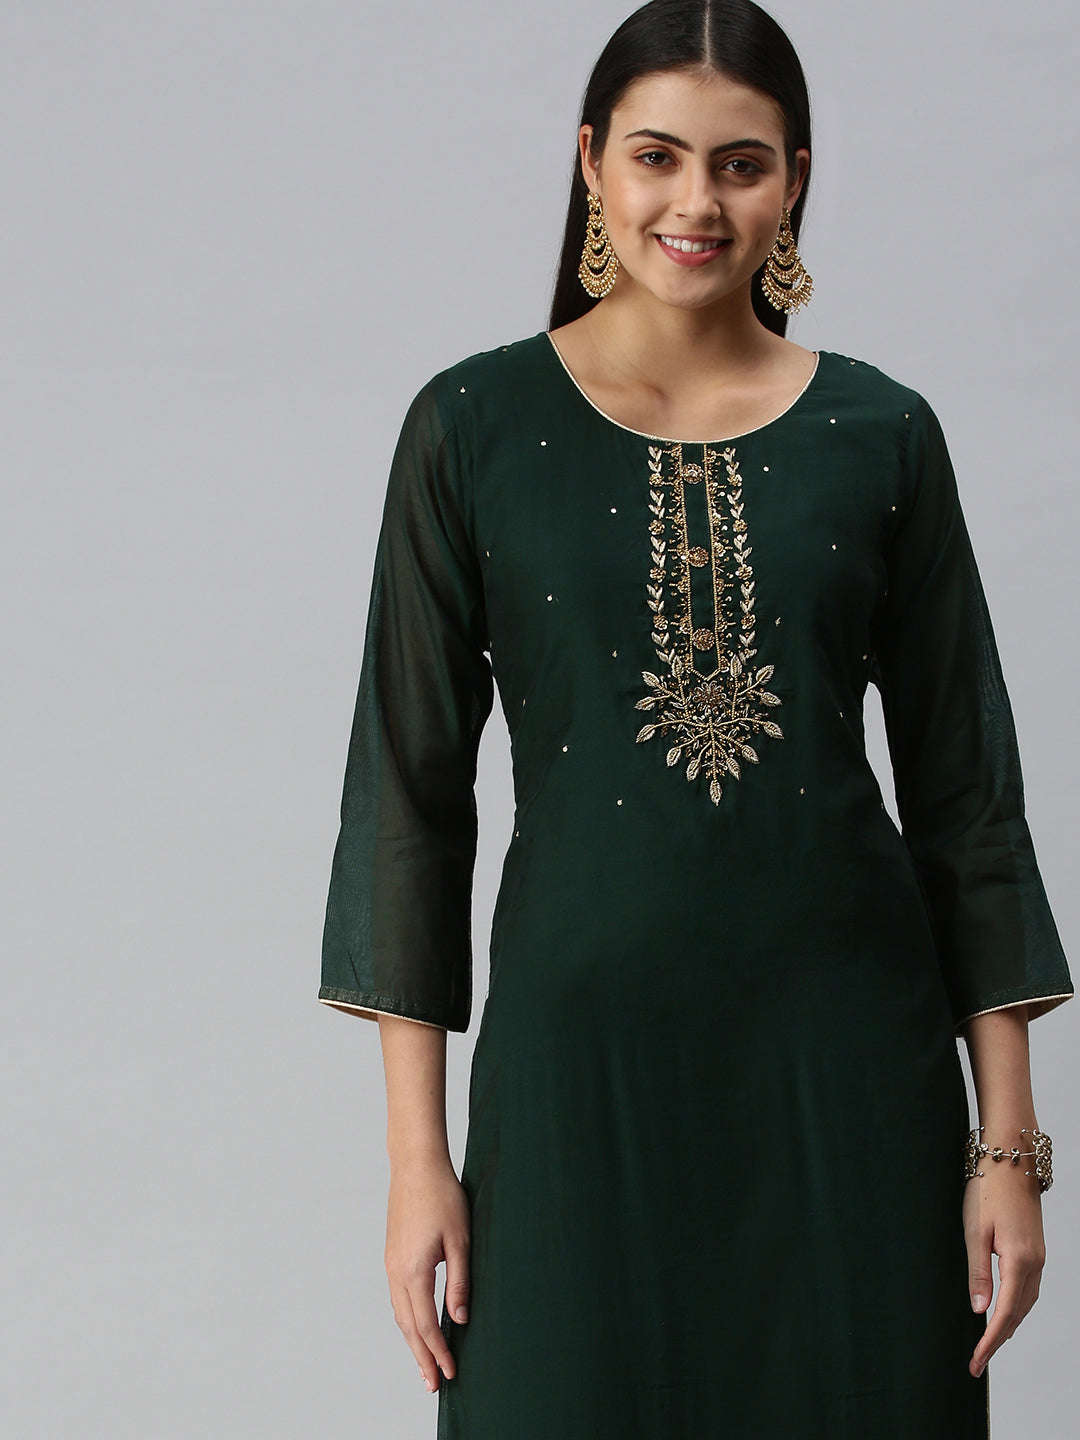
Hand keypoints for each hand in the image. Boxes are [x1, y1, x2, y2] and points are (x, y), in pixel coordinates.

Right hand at [385, 1153, 470, 1393]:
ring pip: (399, 1314)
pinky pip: (397, 1298)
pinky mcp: (391, 1255)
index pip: (425, 1324)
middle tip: (433, 1384)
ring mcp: (390, 1264)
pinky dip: (406, 1319)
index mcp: (413, 1271)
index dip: (438, 1352)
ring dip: (412, 1341)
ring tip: (425, 1363)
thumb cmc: (442, 1196)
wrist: (415, 1165)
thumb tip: (458, 1319)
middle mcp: (396, 1272)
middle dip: (421, 1357)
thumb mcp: (460, 1239)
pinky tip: (415, 1325)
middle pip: (407, 1326)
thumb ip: (459, 1281)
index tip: (450, 1373)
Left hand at [963, 1159, 1045, 1377]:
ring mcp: (1039, 1257)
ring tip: (987, 1344)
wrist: (1011, 1160)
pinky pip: (1029, 1289)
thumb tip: (980, 1310)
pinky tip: (1004, 1312)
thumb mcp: (974, 1231)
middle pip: (1018, 1314)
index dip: (990, 1341)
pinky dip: (1016, 1307)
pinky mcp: (1036, 1250)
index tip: (976, 1362)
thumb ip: (977, 1272)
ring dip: (1008, 1325)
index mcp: (1018, 1260)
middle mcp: (1034, 1263)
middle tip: (977, 1361)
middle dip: (998, 1340)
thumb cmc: (988, 1190)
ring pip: (1026, 1303)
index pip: (1004, 1313)